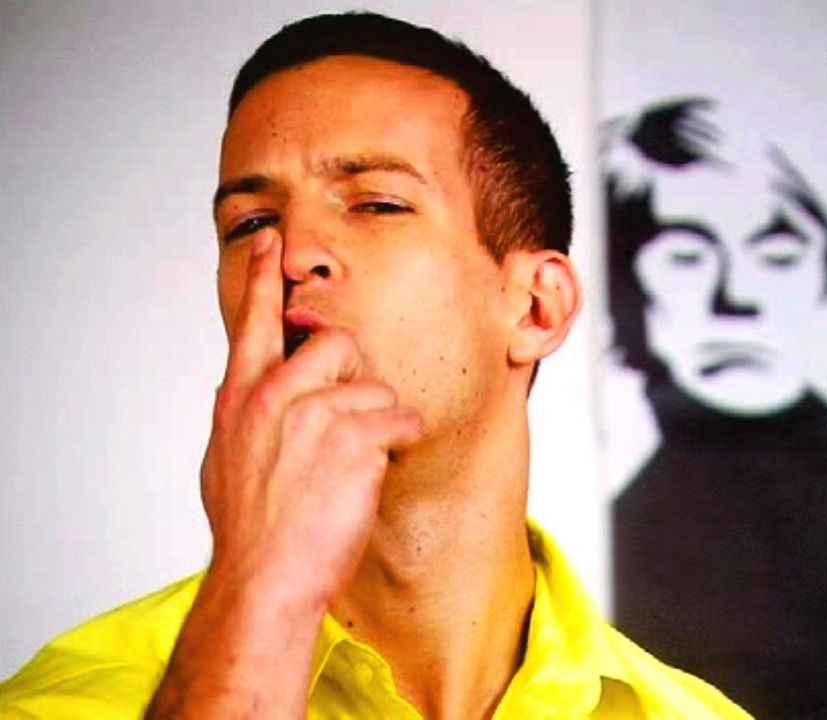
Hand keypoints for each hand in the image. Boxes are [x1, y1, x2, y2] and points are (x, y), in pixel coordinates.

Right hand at [201, 229, 423, 607]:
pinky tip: (377, 468)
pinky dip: (400, 442)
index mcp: (240, 399)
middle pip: (334, 342)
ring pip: (374, 386)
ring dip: (378, 423)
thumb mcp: (225, 462)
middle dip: (353, 375)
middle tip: (348, 422)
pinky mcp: (354, 438)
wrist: (265, 579)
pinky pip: (399, 419)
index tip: (271, 242)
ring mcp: (313, 414)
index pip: (253, 323)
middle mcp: (273, 396)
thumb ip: (242, 418)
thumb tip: (243, 392)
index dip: (264, 279)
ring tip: (354, 465)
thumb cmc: (251, 529)